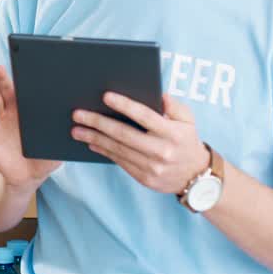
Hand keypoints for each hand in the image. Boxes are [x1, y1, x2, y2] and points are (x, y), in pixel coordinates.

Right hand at [0, 66, 61, 190]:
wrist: (27, 179)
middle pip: (7, 93)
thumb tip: (70, 128)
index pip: (26, 95)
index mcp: (30, 116)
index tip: (22, 69)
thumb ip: (60, 140)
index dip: (23, 83)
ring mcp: (0, 123)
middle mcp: (14, 115)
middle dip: (3, 80)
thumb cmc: (43, 161)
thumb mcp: (56, 150)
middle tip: (0, 67)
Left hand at [72, 92, 209, 194]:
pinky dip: (103, 151)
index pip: (145, 116)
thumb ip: (174, 106)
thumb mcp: (188, 120)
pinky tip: (91, 142)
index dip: (124, 105)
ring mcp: (152, 167)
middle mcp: (162, 150)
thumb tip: (158, 95)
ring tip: (76, 129)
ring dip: (94, 138)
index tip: (105, 96)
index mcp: (172, 133)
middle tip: (78, 114)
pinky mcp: (144, 178)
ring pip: (118, 149)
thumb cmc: (186, 140)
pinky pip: (119, 162)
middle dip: (98, 123)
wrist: (196, 176)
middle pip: (124, 134)